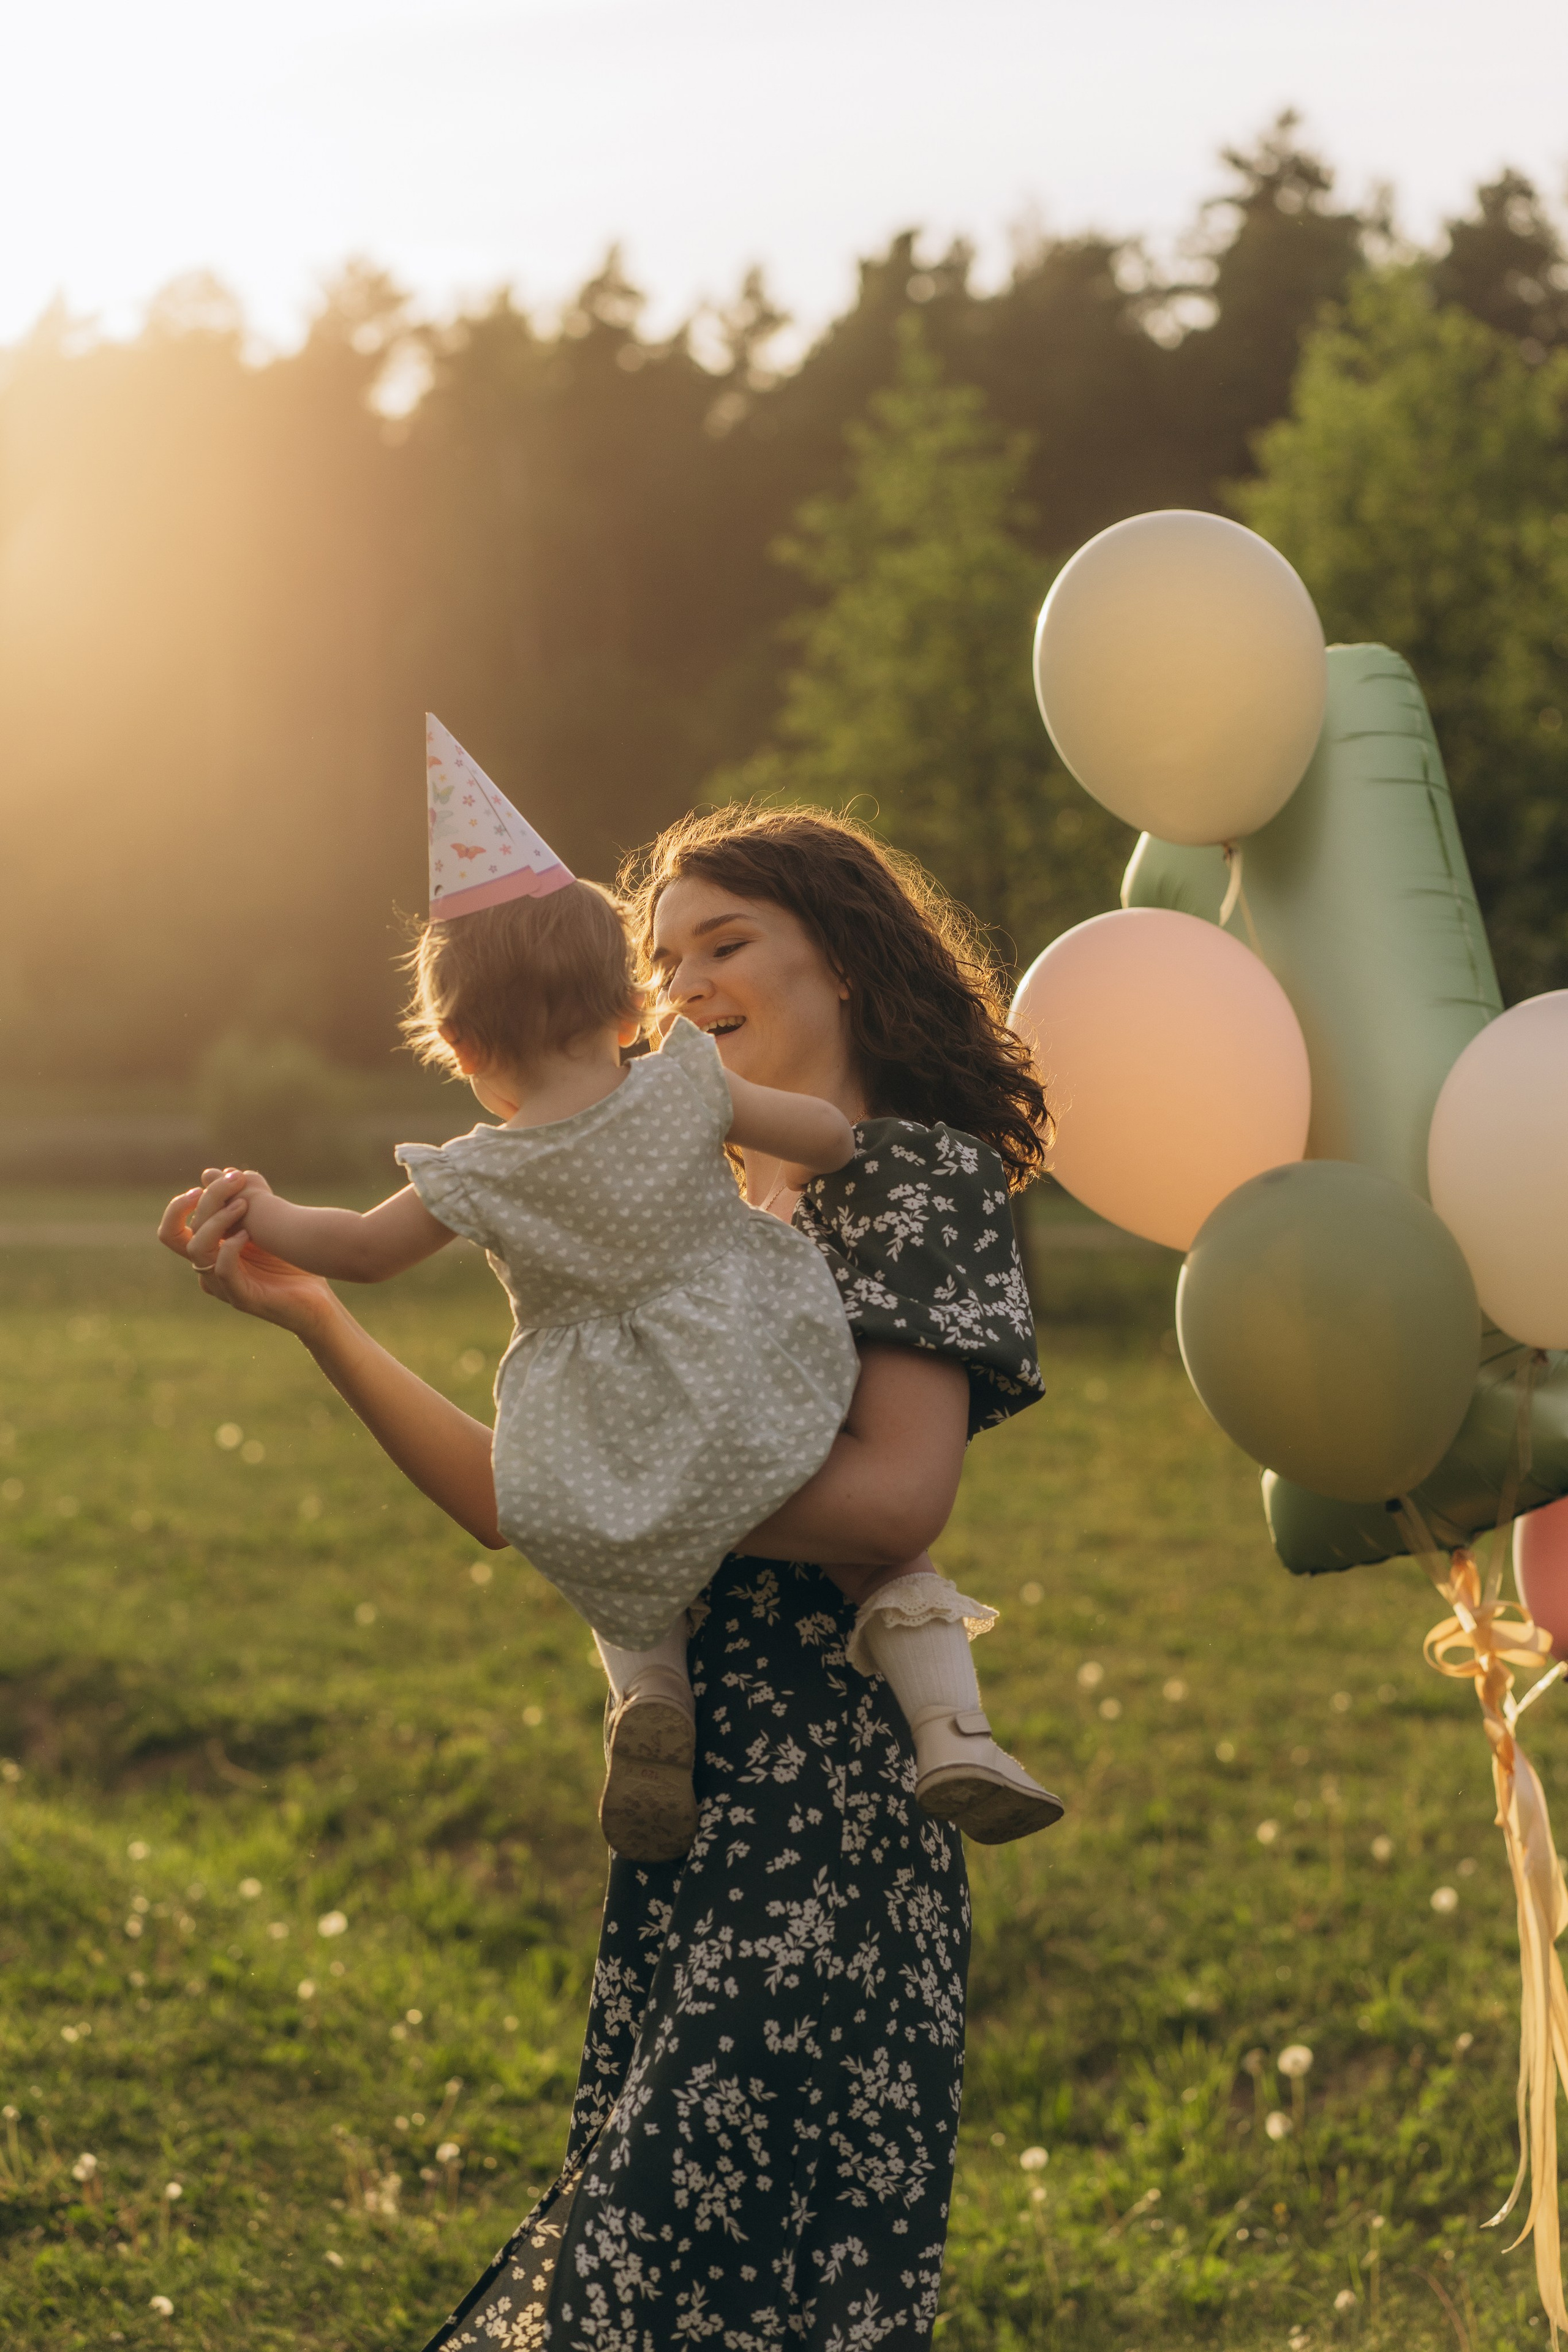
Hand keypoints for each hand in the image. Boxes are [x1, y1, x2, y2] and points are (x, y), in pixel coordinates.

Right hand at [157, 1170, 335, 1338]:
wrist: (318, 1300)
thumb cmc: (290, 1262)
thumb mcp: (264, 1224)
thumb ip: (241, 1200)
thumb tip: (212, 1172)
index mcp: (210, 1253)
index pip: (172, 1231)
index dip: (179, 1207)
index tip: (205, 1183)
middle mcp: (209, 1269)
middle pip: (179, 1235)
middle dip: (206, 1201)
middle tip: (234, 1180)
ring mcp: (223, 1286)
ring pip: (197, 1250)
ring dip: (217, 1221)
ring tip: (244, 1204)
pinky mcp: (242, 1297)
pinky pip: (221, 1271)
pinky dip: (230, 1248)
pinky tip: (248, 1233)